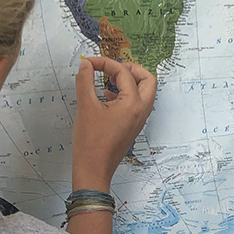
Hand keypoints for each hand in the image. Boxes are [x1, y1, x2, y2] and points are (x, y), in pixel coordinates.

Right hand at [72, 56, 156, 189]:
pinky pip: (137, 104)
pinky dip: (126, 94)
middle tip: (112, 68)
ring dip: (130, 81)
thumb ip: (85, 81)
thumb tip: (86, 65)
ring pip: (145, 92)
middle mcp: (141, 111)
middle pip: (148, 80)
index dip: (105, 63)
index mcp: (132, 104)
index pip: (124, 73)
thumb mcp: (86, 107)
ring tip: (109, 80)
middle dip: (131, 69)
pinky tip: (108, 96)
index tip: (89, 64)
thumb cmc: (91, 143)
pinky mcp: (133, 127)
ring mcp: (138, 120)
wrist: (94, 170)